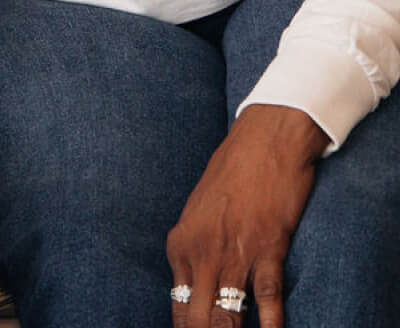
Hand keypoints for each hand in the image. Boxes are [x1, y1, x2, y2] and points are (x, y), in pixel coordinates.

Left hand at [167, 104, 327, 327]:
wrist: (263, 140)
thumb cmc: (231, 174)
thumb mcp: (199, 213)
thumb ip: (196, 251)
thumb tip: (198, 287)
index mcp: (180, 244)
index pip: (179, 308)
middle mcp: (201, 253)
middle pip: (199, 320)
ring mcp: (233, 254)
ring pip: (227, 317)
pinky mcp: (266, 251)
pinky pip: (267, 302)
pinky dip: (269, 327)